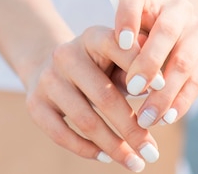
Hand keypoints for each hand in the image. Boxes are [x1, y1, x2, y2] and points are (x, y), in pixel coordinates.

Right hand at [25, 26, 159, 170]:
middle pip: (103, 96)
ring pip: (84, 120)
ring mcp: (48, 78)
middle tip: (152, 152)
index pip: (118, 48)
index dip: (141, 68)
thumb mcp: (117, 57)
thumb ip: (137, 68)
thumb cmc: (98, 64)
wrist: (49, 62)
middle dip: (132, 128)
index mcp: (92, 37)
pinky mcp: (34, 102)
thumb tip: (160, 89)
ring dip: (114, 146)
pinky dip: (87, 149)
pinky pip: (61, 134)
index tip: (163, 90)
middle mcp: (66, 54)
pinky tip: (106, 157)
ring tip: (136, 163)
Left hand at [115, 0, 197, 127]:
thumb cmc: (136, 37)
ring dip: (164, 92)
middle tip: (132, 87)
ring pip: (184, 60)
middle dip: (149, 61)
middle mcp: (177, 8)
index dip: (128, 16)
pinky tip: (165, 117)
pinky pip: (196, 81)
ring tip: (145, 115)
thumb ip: (120, 48)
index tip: (120, 41)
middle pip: (167, 30)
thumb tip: (124, 73)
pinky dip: (180, 102)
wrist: (174, 35)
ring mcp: (197, 31)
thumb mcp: (121, 36)